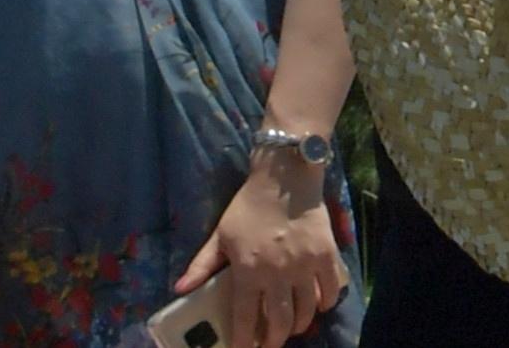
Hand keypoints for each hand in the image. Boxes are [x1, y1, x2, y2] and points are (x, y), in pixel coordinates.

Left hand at [172, 159, 344, 347]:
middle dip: (275, 340)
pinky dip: (325, 303)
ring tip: (293, 328)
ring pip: (305, 310)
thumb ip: (201, 265)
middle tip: (271, 344)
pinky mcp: (326, 255)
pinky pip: (329, 289)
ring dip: (299, 325)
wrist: (285, 178)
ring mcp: (304, 265)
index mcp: (248, 272)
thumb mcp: (220, 235)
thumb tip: (179, 290)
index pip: (246, 319)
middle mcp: (277, 274)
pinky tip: (319, 306)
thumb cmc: (249, 206)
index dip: (246, 341)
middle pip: (280, 321)